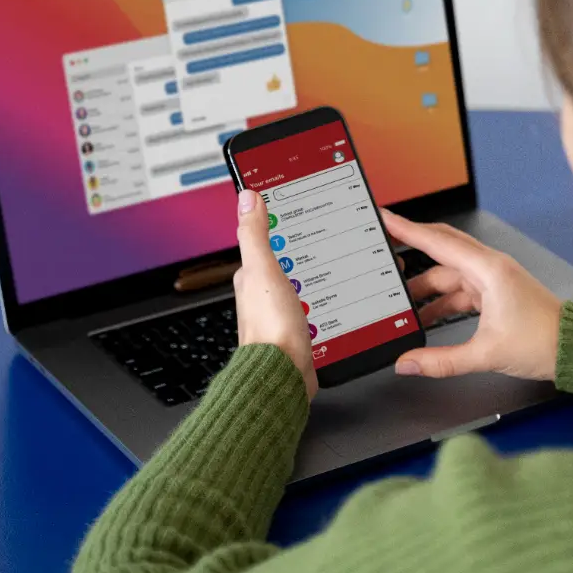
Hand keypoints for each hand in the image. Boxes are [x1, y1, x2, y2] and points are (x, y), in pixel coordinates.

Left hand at [233, 189, 316, 400]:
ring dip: (307, 276)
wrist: (284, 374)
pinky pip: (306, 307)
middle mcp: (260, 297)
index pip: (260, 243)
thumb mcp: (264, 271)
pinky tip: (326, 297)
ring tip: (325, 263)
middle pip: (279, 264)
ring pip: (294, 286)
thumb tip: (247, 198)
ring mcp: (277, 314)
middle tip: (316, 236)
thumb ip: (255, 234)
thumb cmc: (272, 328)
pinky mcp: (295, 332)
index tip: (290, 211)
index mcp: (250, 278)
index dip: (275, 226)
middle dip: (295, 252)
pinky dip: (316, 298)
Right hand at [381, 209, 562, 380]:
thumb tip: (409, 363)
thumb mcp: (485, 355)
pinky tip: (426, 315)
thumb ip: (441, 361)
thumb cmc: (543, 343)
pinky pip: (461, 289)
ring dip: (425, 288)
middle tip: (384, 250)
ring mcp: (494, 278)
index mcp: (489, 270)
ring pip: (449, 274)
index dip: (408, 230)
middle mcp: (491, 267)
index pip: (439, 242)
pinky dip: (442, 300)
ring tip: (400, 302)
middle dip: (411, 252)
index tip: (386, 218)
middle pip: (442, 250)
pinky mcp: (497, 292)